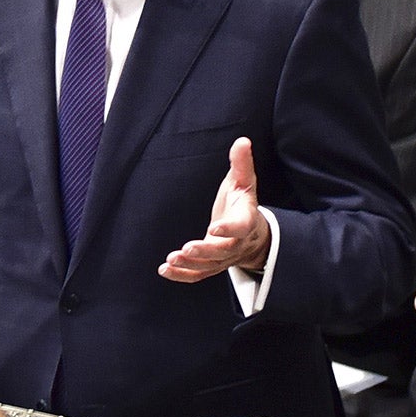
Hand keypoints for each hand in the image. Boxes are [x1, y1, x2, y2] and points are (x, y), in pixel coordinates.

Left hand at [160, 138, 271, 282]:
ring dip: (190, 265)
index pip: (240, 227)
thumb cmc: (243, 204)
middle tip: (186, 249)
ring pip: (209, 267)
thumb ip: (241, 164)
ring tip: (170, 260)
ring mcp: (224, 258)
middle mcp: (236, 244)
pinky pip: (199, 275)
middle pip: (223, 252)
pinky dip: (182, 275)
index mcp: (245, 221)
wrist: (251, 234)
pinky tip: (165, 270)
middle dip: (204, 252)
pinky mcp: (212, 266)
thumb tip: (243, 140)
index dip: (229, 228)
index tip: (214, 227)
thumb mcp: (244, 182)